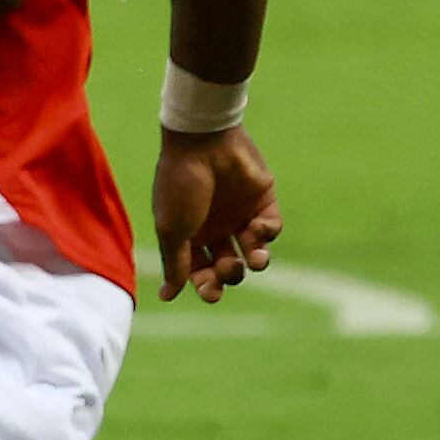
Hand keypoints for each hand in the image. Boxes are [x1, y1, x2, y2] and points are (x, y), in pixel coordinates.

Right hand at [152, 124, 281, 302]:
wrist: (203, 143)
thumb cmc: (180, 186)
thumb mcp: (172, 230)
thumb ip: (175, 264)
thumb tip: (168, 296)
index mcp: (190, 235)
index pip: (200, 271)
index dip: (206, 285)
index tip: (211, 293)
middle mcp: (216, 227)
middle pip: (228, 266)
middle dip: (230, 274)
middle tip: (229, 268)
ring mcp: (240, 214)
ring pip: (254, 251)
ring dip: (257, 262)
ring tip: (256, 261)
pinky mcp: (262, 200)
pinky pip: (271, 228)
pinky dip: (267, 233)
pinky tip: (257, 227)